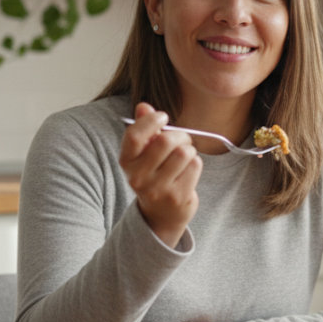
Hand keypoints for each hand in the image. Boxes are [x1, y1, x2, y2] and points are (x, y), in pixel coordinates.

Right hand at [119, 102, 202, 246]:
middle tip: (182, 140)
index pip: (135, 136)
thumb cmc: (154, 175)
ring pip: (184, 153)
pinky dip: (196, 164)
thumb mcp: (144, 154)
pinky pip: (195, 166)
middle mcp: (138, 177)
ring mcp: (158, 189)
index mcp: (126, 162)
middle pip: (165, 141)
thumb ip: (144, 129)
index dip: (151, 121)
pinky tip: (188, 171)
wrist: (162, 214)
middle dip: (180, 135)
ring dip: (189, 150)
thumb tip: (143, 106)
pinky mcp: (177, 197)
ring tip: (185, 157)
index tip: (163, 117)